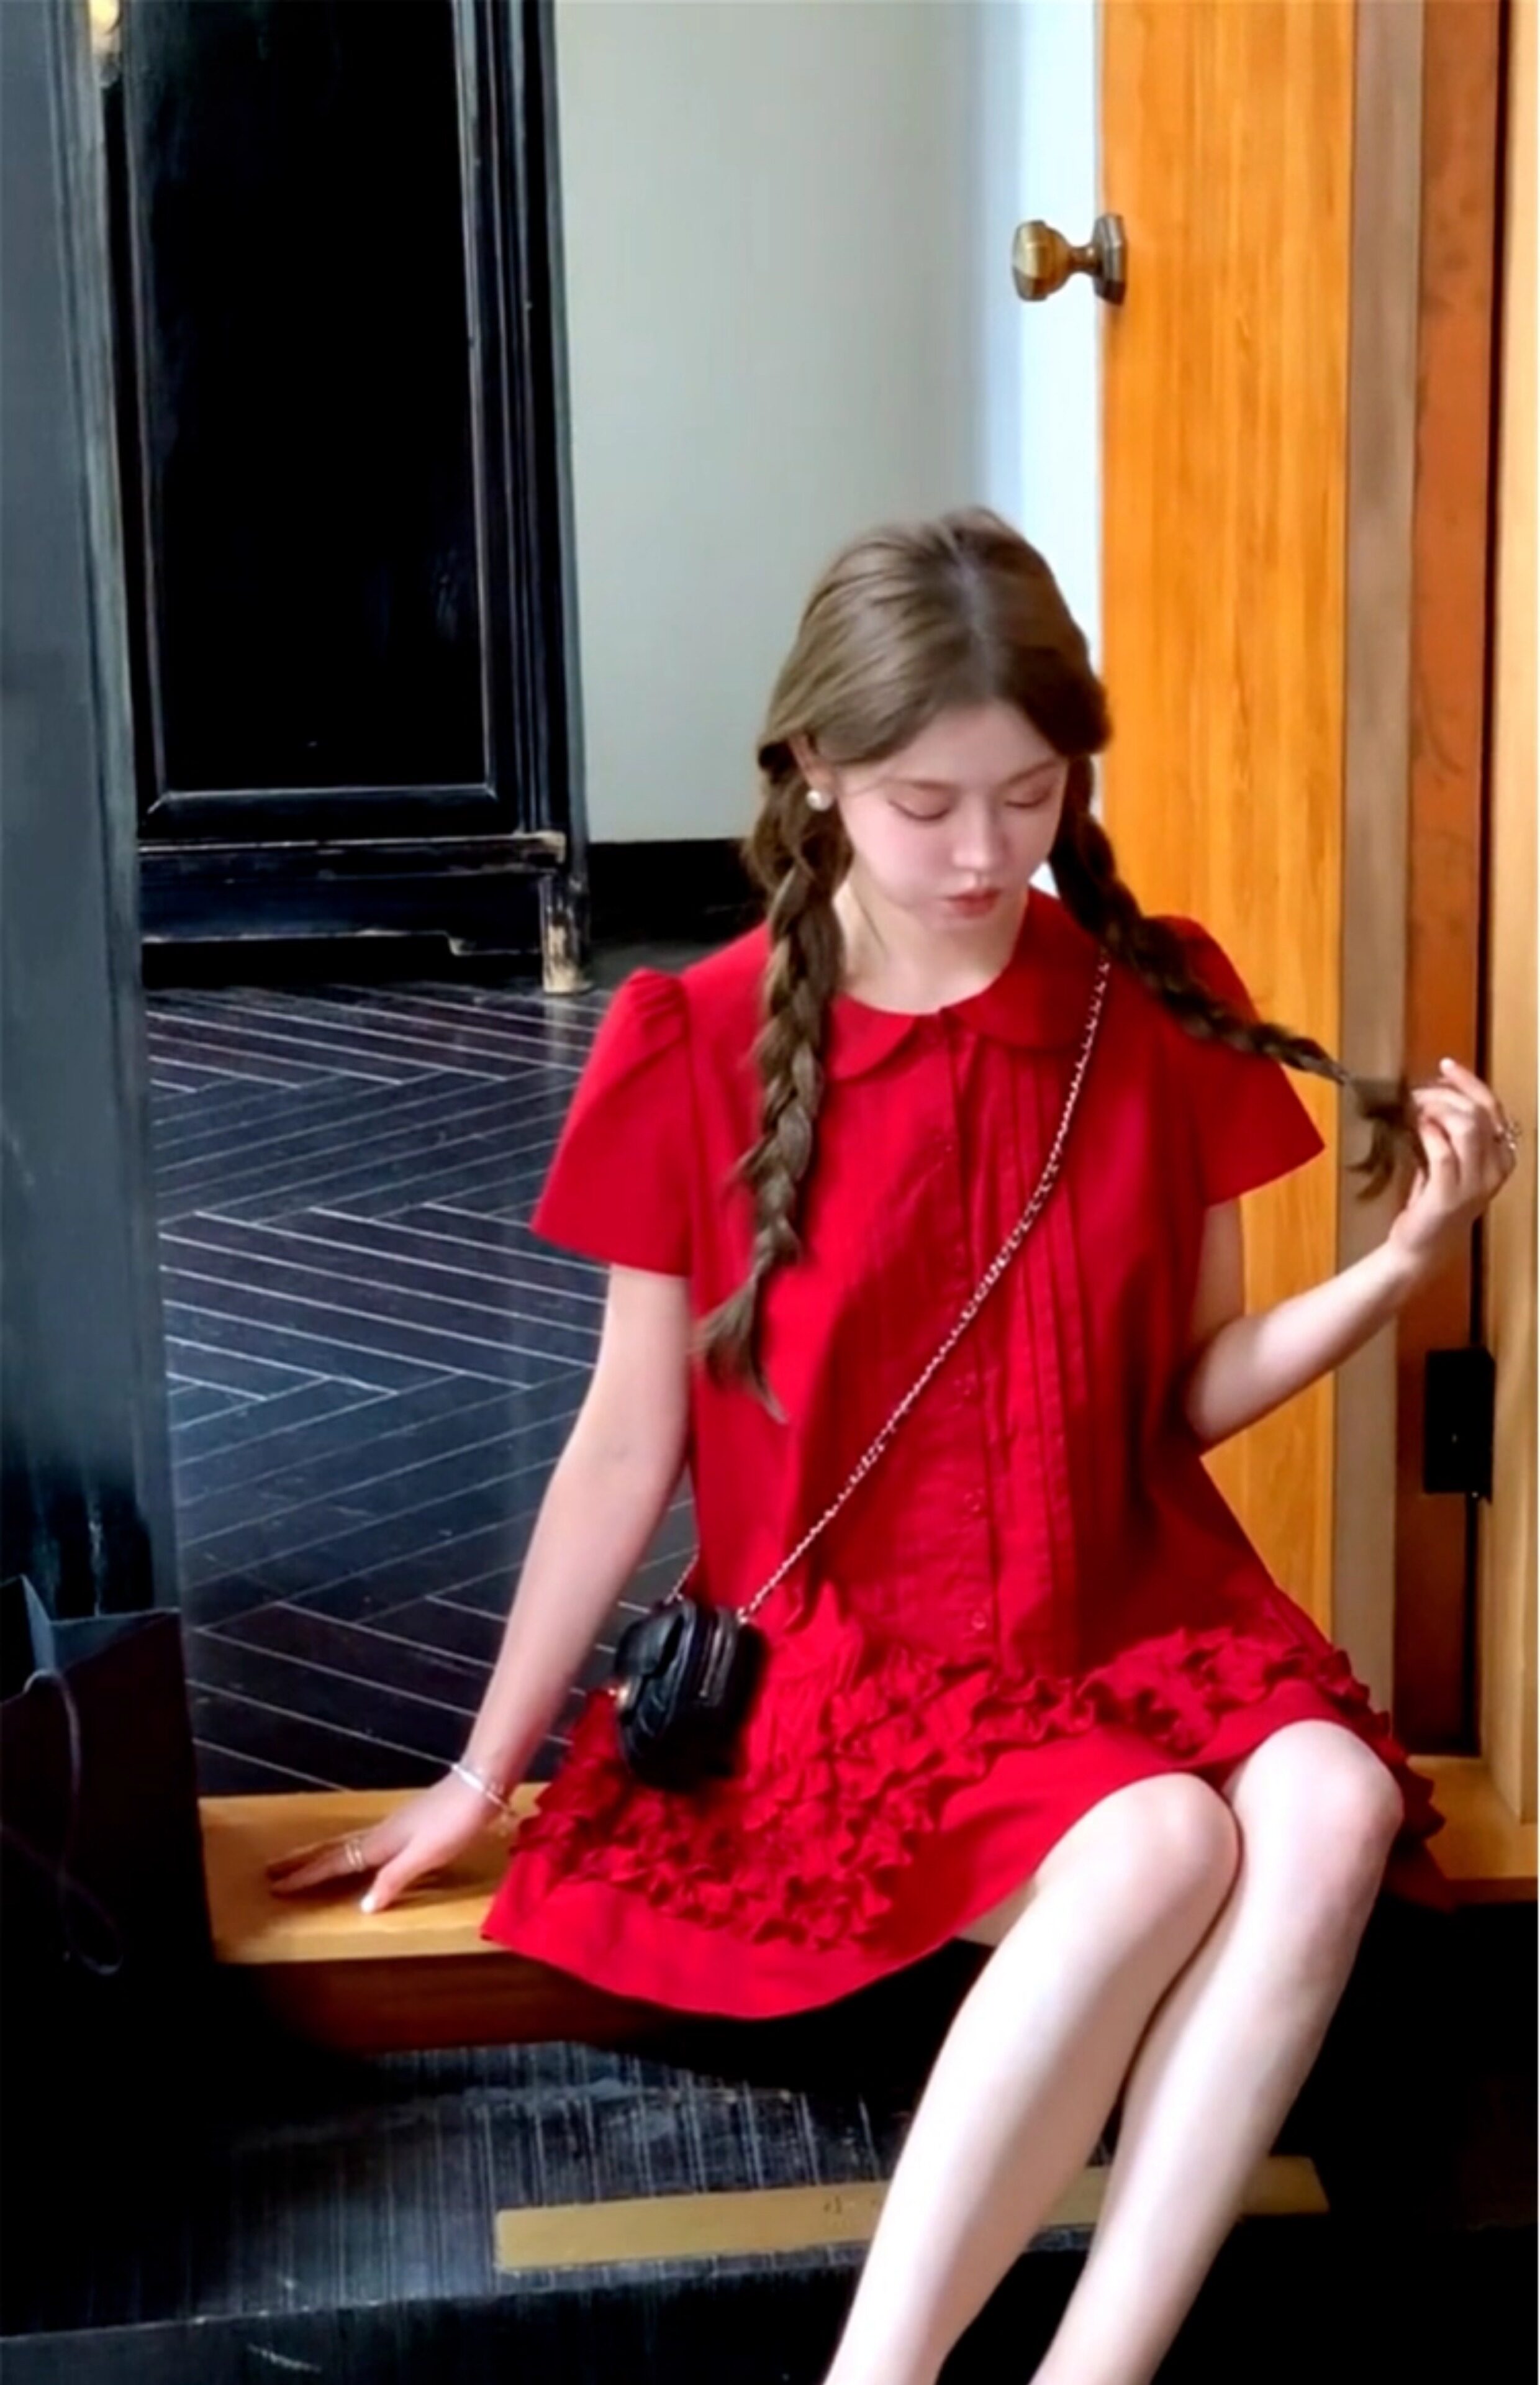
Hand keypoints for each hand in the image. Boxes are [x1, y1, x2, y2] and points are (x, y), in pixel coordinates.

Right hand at [264, 1772, 507, 1914]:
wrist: (480, 1785)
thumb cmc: (454, 1823)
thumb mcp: (425, 1856)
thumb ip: (394, 1879)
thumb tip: (363, 1906)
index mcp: (381, 1843)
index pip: (335, 1863)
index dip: (307, 1876)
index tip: (276, 1886)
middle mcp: (382, 1833)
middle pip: (335, 1849)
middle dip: (304, 1862)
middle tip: (272, 1871)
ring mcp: (395, 1825)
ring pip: (349, 1844)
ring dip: (324, 1855)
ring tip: (305, 1865)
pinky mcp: (410, 1822)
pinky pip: (366, 1842)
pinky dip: (349, 1851)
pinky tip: (359, 1856)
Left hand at [1386, 1057, 1520, 1276]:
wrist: (1421, 1248)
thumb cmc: (1433, 1202)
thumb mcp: (1451, 1163)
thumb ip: (1453, 1134)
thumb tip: (1436, 1094)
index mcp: (1501, 1159)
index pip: (1494, 1108)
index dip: (1470, 1083)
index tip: (1446, 1066)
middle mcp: (1495, 1170)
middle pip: (1481, 1112)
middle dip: (1446, 1094)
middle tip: (1418, 1094)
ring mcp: (1475, 1184)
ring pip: (1467, 1127)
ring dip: (1437, 1110)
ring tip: (1417, 1110)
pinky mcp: (1449, 1195)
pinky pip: (1443, 1152)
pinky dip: (1428, 1133)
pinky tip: (1416, 1129)